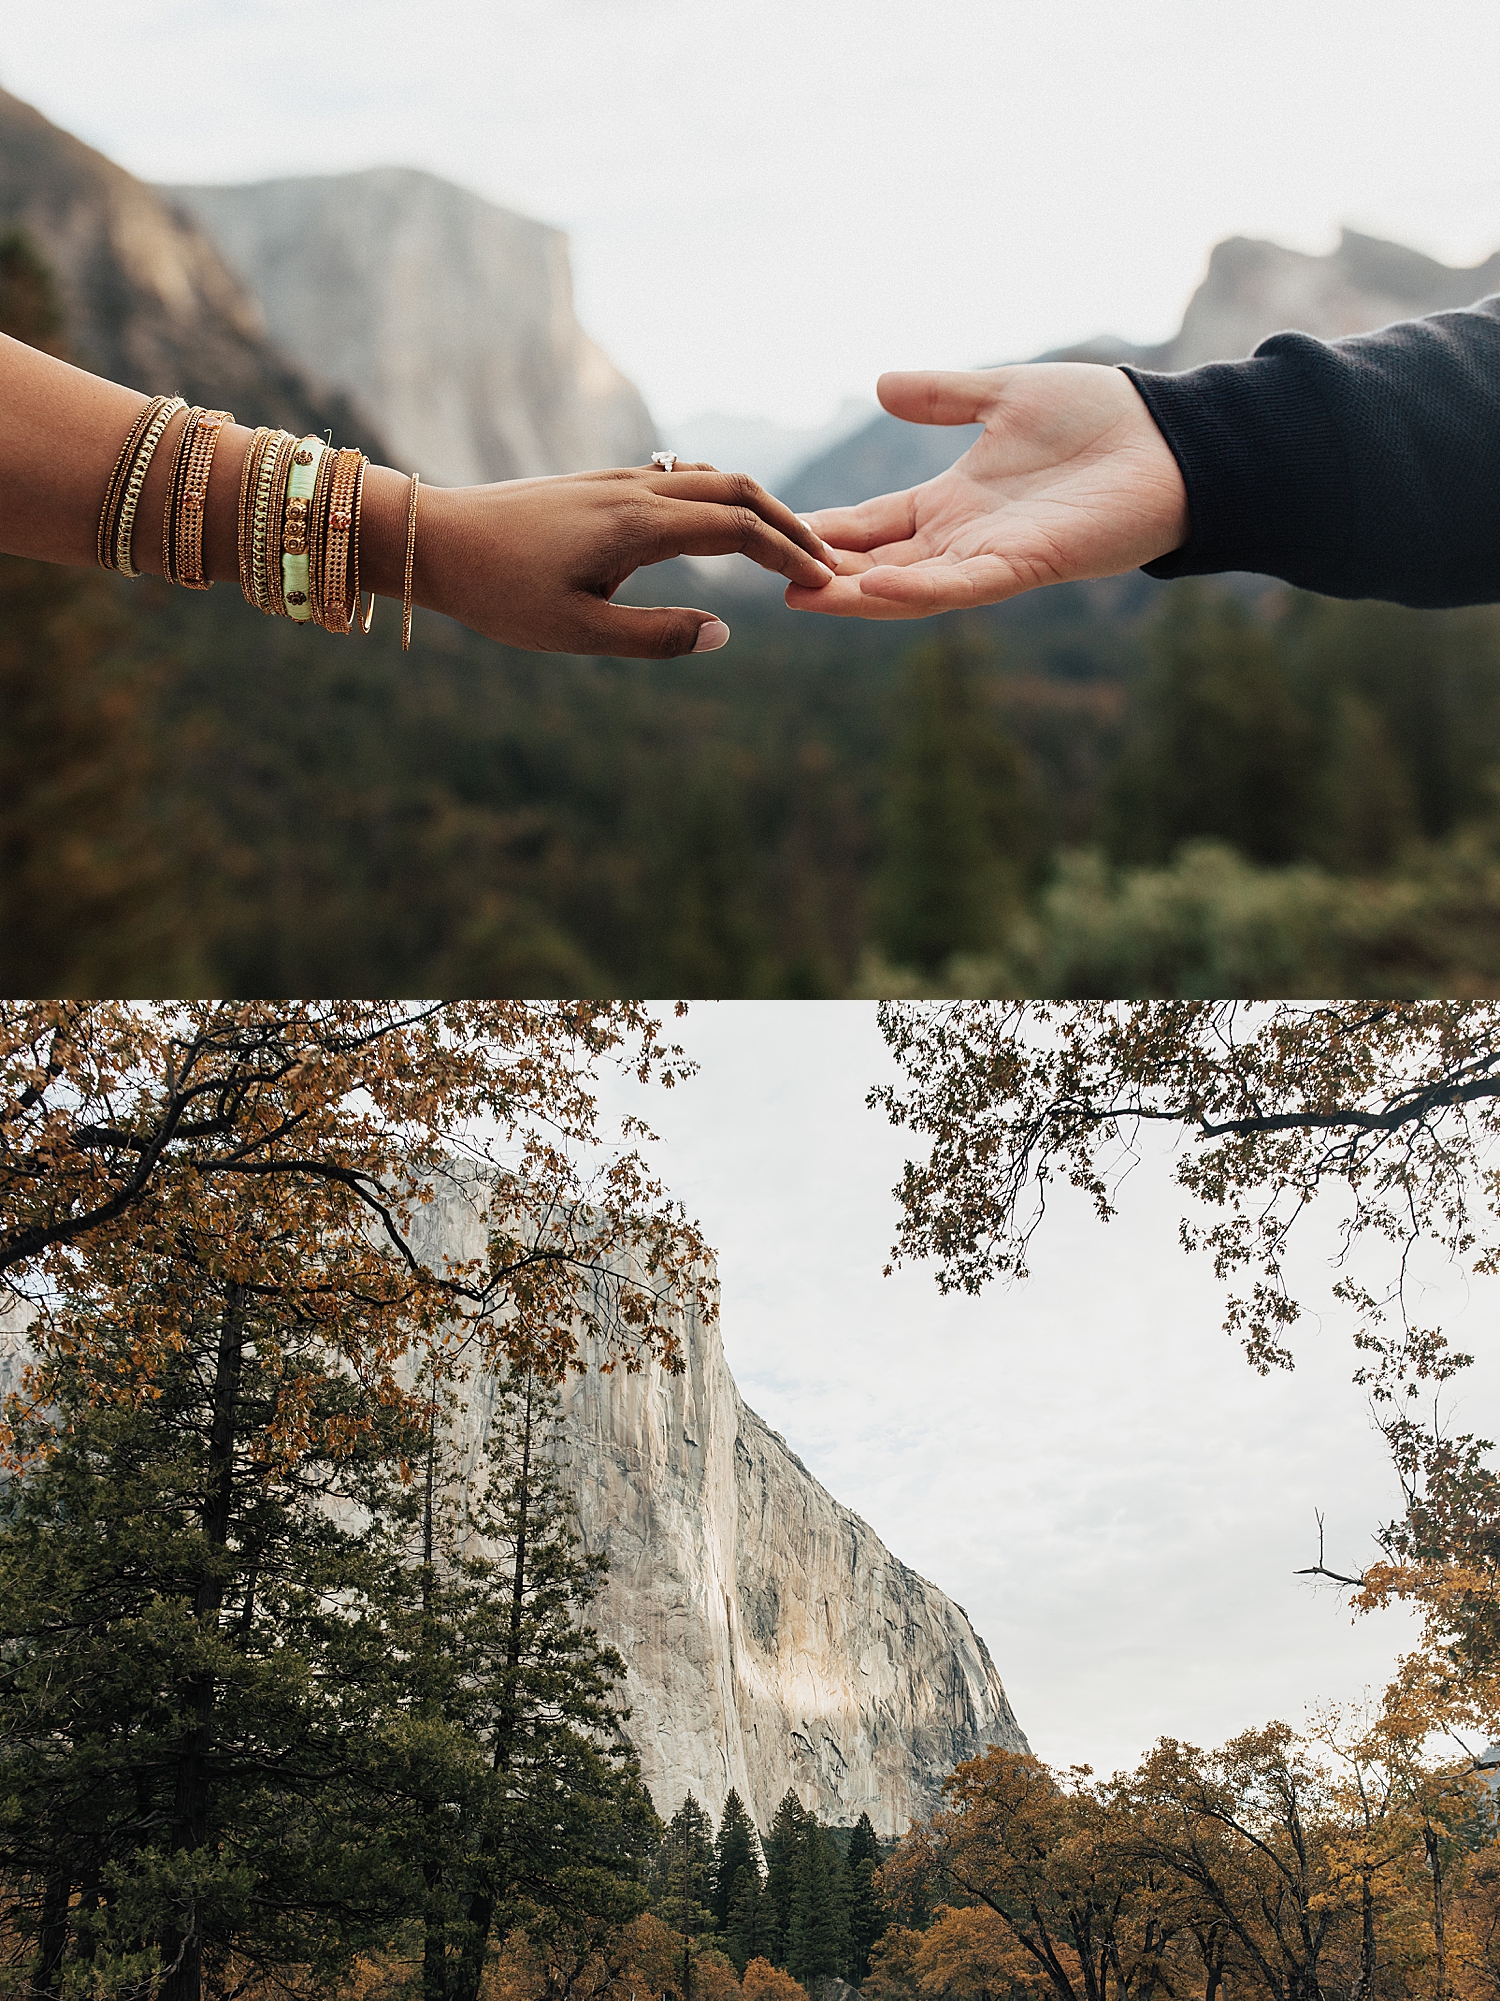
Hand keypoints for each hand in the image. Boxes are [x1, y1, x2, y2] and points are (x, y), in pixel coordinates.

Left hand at [415, 461, 836, 655]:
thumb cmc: (499, 592)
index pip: (737, 528)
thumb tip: (723, 633)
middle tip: (823, 560)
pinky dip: (721, 497)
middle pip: (737, 488)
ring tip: (785, 544)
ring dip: (757, 506)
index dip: (787, 554)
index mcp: (637, 526)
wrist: (435, 538)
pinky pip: (681, 477)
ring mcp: (619, 480)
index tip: (823, 581)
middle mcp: (636, 490)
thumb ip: (655, 636)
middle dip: (788, 523)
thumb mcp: (577, 633)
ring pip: (710, 477)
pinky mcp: (603, 484)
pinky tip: (724, 523)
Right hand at [783, 364, 1187, 617]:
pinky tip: (875, 587)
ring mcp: (992, 556)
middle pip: (876, 564)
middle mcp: (963, 537)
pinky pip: (963, 586)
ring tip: (798, 594)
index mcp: (952, 502)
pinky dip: (918, 590)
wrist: (1172, 439)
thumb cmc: (1103, 418)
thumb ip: (943, 396)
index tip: (770, 527)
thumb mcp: (1004, 395)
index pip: (872, 524)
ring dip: (854, 595)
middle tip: (761, 572)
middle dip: (822, 570)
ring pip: (908, 587)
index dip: (823, 528)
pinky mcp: (1028, 565)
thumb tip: (879, 385)